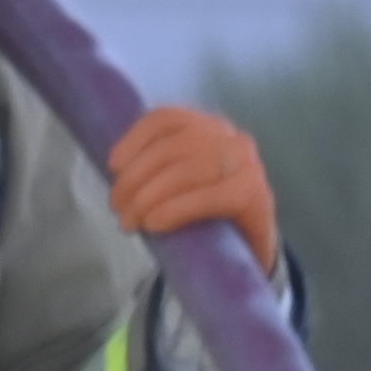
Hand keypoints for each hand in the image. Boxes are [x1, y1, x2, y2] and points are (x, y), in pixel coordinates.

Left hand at [106, 106, 275, 270]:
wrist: (248, 251)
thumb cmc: (203, 215)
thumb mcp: (176, 184)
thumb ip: (154, 171)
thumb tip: (116, 175)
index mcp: (207, 128)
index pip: (166, 118)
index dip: (134, 139)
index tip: (113, 166)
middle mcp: (230, 139)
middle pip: (174, 146)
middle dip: (136, 177)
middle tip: (117, 207)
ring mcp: (247, 165)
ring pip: (190, 170)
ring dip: (150, 197)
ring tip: (131, 222)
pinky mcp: (257, 196)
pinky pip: (211, 197)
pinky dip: (177, 209)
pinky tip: (155, 223)